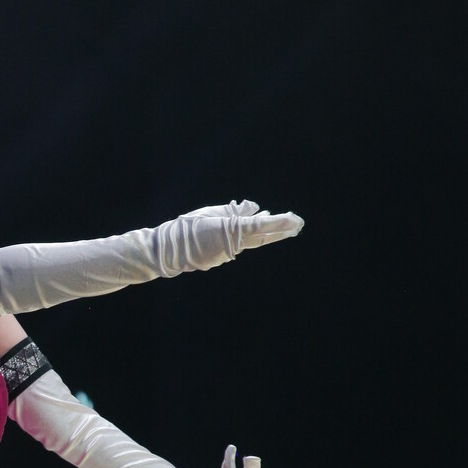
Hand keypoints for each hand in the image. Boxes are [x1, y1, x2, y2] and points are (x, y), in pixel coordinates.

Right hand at [161, 200, 304, 274]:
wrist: (168, 250)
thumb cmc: (186, 227)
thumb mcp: (211, 213)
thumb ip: (234, 212)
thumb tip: (255, 208)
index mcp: (229, 229)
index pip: (259, 226)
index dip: (278, 223)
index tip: (294, 219)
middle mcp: (232, 244)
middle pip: (262, 237)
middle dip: (282, 231)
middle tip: (299, 225)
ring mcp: (227, 254)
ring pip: (252, 242)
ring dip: (268, 234)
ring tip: (285, 227)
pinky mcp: (221, 258)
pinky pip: (238, 245)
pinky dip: (247, 237)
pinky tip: (253, 230)